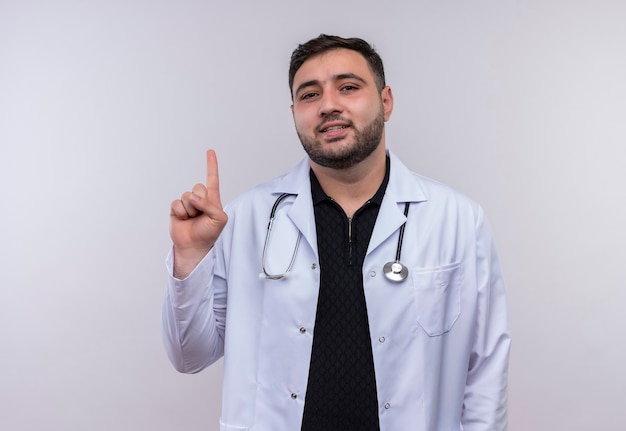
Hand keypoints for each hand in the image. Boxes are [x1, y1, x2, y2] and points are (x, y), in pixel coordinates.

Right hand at [169, 150, 227, 277]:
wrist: (194, 246)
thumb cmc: (209, 233)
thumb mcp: (219, 219)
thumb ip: (210, 205)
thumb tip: (193, 198)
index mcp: (212, 199)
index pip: (212, 179)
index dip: (211, 165)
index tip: (210, 151)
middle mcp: (200, 199)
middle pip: (197, 187)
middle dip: (200, 202)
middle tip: (201, 215)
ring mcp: (187, 204)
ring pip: (186, 196)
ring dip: (190, 210)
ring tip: (193, 219)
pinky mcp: (176, 209)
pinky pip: (176, 204)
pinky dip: (181, 213)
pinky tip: (184, 220)